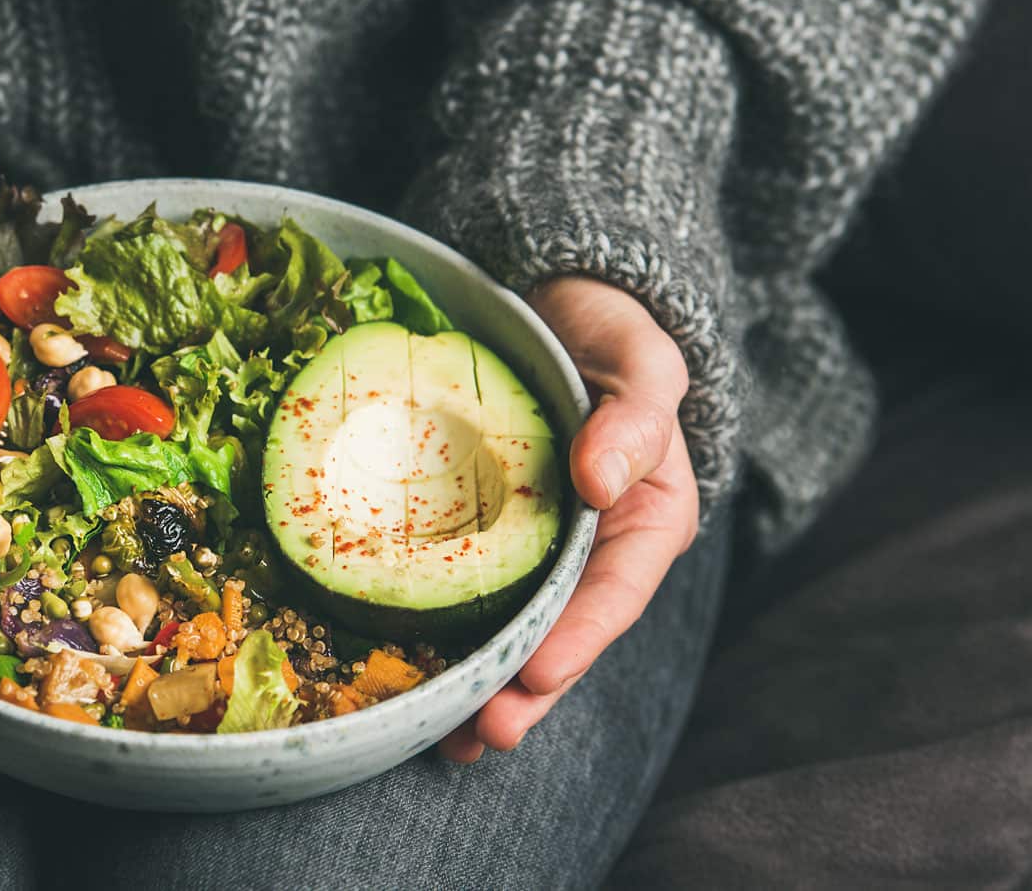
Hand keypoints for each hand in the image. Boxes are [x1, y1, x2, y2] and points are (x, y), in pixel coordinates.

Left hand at [439, 276, 698, 761]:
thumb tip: (601, 477)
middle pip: (561, 635)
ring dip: (479, 687)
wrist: (557, 308)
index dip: (579, 640)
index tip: (538, 673)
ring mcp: (534, 550)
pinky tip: (403, 677)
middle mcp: (590, 551)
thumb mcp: (640, 361)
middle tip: (480, 732)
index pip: (615, 594)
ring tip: (443, 738)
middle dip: (523, 691)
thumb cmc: (608, 335)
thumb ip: (635, 417)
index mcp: (643, 521)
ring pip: (511, 631)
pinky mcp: (482, 538)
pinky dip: (438, 639)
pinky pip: (461, 593)